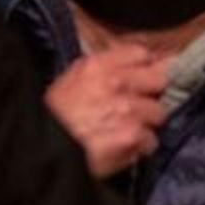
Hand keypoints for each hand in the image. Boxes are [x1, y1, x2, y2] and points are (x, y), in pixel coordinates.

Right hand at [44, 45, 169, 177]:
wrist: (44, 150)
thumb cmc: (53, 117)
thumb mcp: (70, 81)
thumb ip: (101, 69)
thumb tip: (132, 66)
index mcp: (98, 66)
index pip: (141, 53)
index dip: (144, 67)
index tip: (141, 78)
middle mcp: (117, 82)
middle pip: (160, 80)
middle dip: (151, 94)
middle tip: (139, 106)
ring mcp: (129, 109)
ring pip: (158, 114)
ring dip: (147, 123)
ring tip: (128, 130)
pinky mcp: (133, 135)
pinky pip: (151, 140)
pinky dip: (141, 147)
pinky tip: (126, 148)